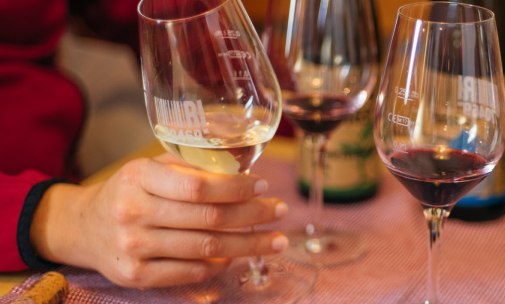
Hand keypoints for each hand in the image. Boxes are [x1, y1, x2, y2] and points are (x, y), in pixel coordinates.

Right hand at [29, 155, 288, 287]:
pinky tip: (236, 256)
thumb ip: (193, 166)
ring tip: (274, 240)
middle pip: (209, 219)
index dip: (237, 188)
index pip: (199, 186)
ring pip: (206, 249)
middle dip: (253, 216)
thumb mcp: (152, 167)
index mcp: (139, 178)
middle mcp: (133, 212)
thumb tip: (244, 171)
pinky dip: (219, 265)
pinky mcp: (136, 275)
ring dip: (248, 245)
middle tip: (280, 212)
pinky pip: (192, 272)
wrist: (83, 227)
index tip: (263, 187)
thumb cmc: (130, 191)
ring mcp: (134, 247)